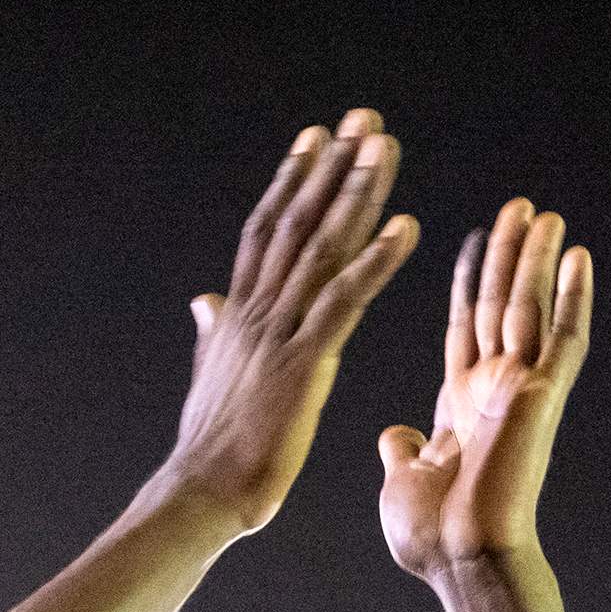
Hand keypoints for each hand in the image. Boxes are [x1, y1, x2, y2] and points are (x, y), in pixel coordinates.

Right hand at [158, 110, 419, 531]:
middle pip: (297, 220)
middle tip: (362, 119)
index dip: (291, 180)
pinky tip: (407, 227)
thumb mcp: (211, 374)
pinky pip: (347, 300)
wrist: (203, 492)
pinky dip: (378, 260)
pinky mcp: (304, 362)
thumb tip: (204, 299)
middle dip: (332, 166)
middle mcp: (257, 309)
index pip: (266, 230)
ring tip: (385, 148)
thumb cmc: (211, 447)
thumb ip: (212, 331)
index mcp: (239, 312)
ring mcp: (279, 332)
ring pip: (322, 247)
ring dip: (357, 193)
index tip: (316, 138)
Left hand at [378, 198, 592, 579]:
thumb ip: (404, 453)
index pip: (467, 327)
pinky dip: (573, 298)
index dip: (471, 283)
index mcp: (460, 405)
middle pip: (502, 306)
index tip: (475, 242)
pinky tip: (579, 257)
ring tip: (542, 213)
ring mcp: (521, 391)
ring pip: (531, 308)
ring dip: (536, 260)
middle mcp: (494, 390)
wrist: (461, 559)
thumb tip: (393, 437)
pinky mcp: (542, 398)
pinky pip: (564, 339)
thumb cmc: (433, 537)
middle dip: (509, 255)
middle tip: (519, 208)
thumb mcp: (404, 483)